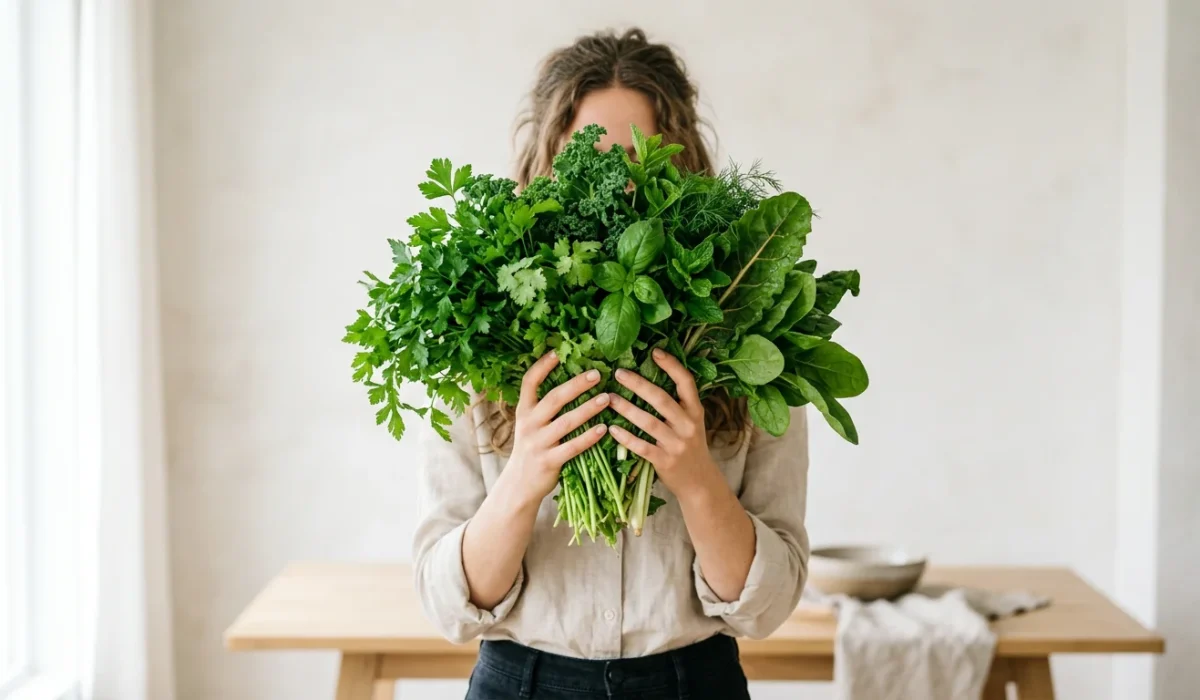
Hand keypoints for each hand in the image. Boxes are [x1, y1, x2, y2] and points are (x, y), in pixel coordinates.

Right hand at [503, 352, 609, 506]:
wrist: (518, 485)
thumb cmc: (532, 449)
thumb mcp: (530, 425)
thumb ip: (544, 407)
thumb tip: (572, 383)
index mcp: (524, 411)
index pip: (529, 382)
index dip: (542, 366)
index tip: (557, 352)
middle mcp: (529, 424)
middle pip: (554, 398)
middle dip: (576, 385)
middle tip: (597, 374)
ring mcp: (538, 443)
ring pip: (566, 422)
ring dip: (588, 409)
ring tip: (607, 398)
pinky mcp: (549, 461)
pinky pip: (572, 447)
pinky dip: (589, 437)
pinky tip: (604, 429)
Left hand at [607, 348, 719, 500]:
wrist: (700, 482)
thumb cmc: (690, 446)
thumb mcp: (692, 422)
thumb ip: (677, 404)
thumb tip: (650, 376)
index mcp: (695, 411)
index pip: (686, 382)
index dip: (672, 365)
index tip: (654, 352)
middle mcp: (688, 425)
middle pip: (662, 399)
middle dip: (639, 384)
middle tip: (618, 373)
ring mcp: (677, 444)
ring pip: (649, 422)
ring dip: (627, 409)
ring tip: (609, 398)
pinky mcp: (665, 461)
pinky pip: (642, 447)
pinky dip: (626, 438)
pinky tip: (611, 429)